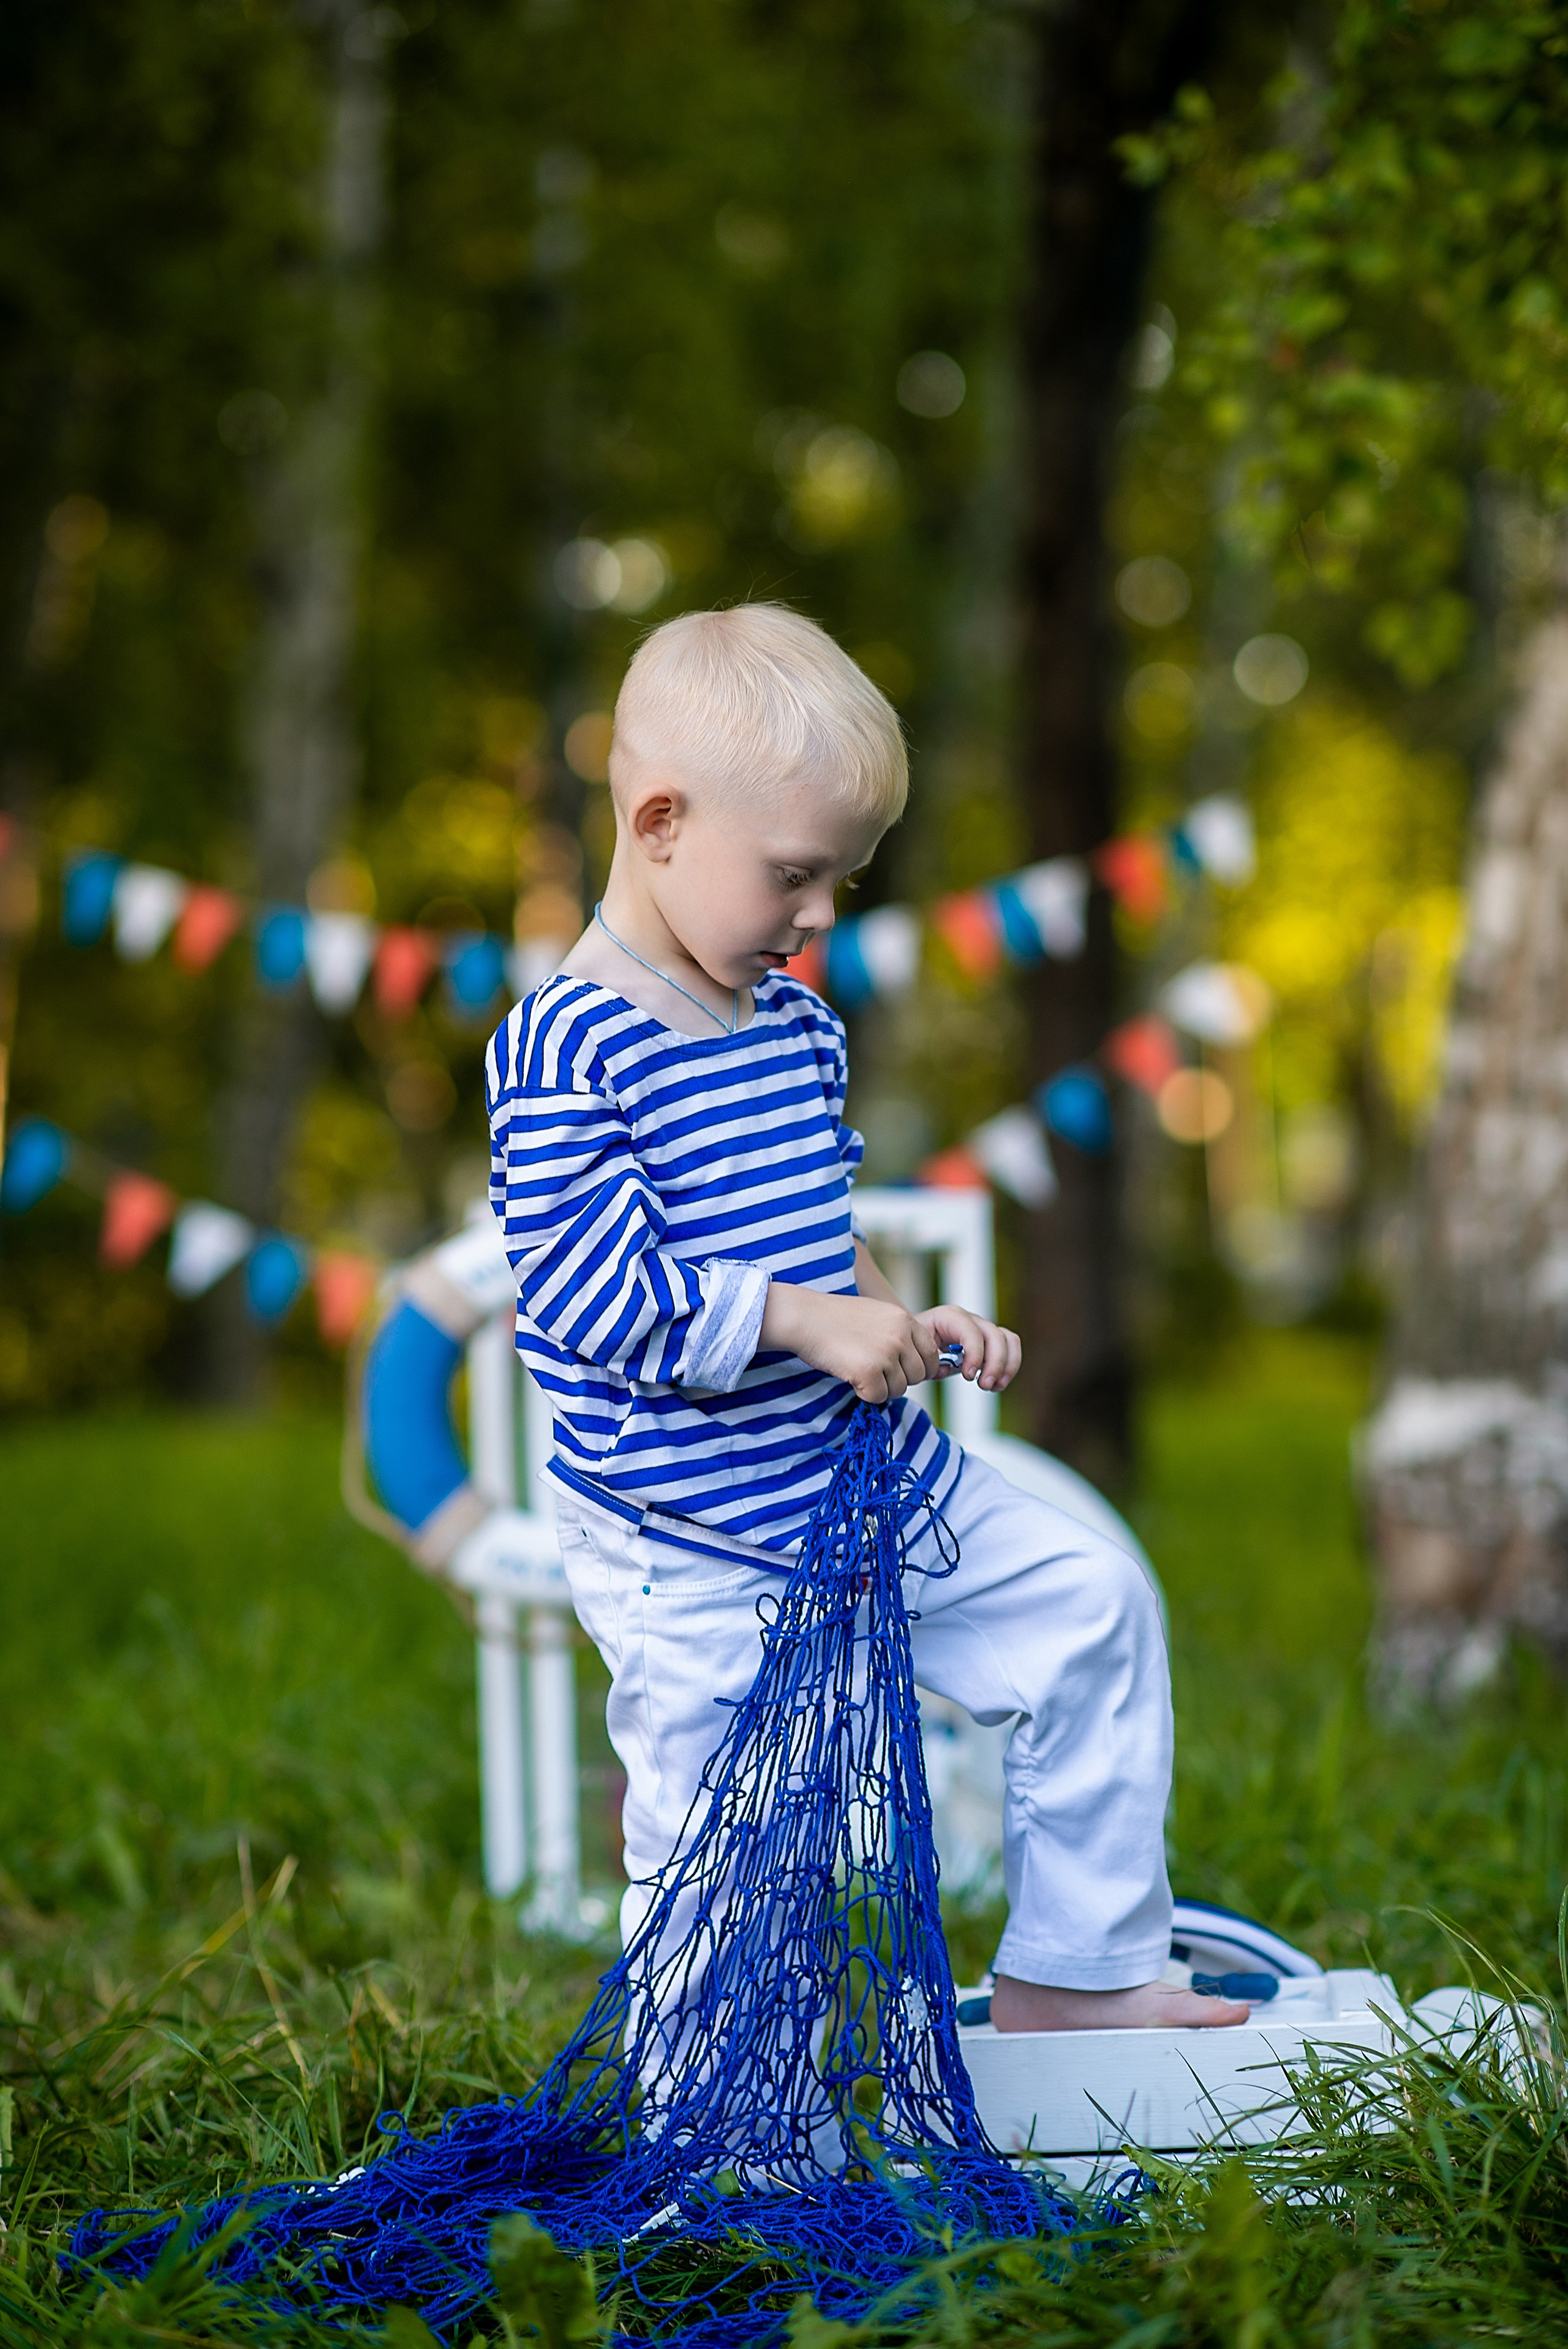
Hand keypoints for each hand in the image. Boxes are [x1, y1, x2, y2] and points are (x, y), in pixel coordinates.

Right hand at [760, 1284, 942, 1403]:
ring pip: (899, 1389)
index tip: (904, 1372)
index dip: (921, 1368)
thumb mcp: (878, 1315)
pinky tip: (850, 1376)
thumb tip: (920, 1365)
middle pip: (919, 1376)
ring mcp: (886, 1354)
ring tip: (859, 1370)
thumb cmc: (836, 1318)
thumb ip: (901, 1335)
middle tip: (876, 1373)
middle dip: (899, 1380)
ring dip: (881, 1387)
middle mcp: (900, 1336)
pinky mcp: (868, 1372)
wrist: (805, 1317)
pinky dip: (864, 1393)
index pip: (932, 1355)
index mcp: (905, 1320)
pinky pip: (878, 1397)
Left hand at [916, 1304, 1020, 1393]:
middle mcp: (970, 1320)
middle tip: (985, 1385)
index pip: (970, 1331)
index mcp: (949, 1317)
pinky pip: (1010, 1348)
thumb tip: (946, 1368)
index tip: (969, 1376)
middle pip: (994, 1335)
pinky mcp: (991, 1341)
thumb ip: (931, 1359)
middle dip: (995, 1363)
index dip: (975, 1354)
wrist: (916, 1339)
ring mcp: (983, 1329)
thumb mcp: (916, 1350)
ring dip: (1006, 1366)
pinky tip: (998, 1384)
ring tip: (994, 1386)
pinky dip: (1009, 1367)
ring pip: (1008, 1340)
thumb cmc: (917, 1344)